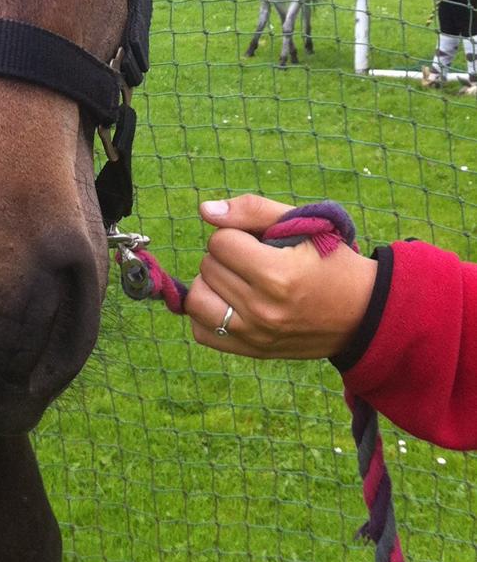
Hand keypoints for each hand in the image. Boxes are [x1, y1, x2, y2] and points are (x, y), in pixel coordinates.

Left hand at [183, 196, 377, 359]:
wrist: (364, 313)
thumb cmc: (330, 261)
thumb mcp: (302, 225)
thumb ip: (252, 210)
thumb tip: (204, 210)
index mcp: (277, 275)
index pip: (220, 242)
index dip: (236, 235)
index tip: (259, 242)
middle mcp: (263, 310)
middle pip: (207, 267)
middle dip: (226, 256)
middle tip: (255, 261)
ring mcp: (256, 335)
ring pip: (196, 299)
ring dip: (211, 284)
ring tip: (238, 280)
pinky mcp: (253, 351)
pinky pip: (202, 332)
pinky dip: (208, 314)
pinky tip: (229, 303)